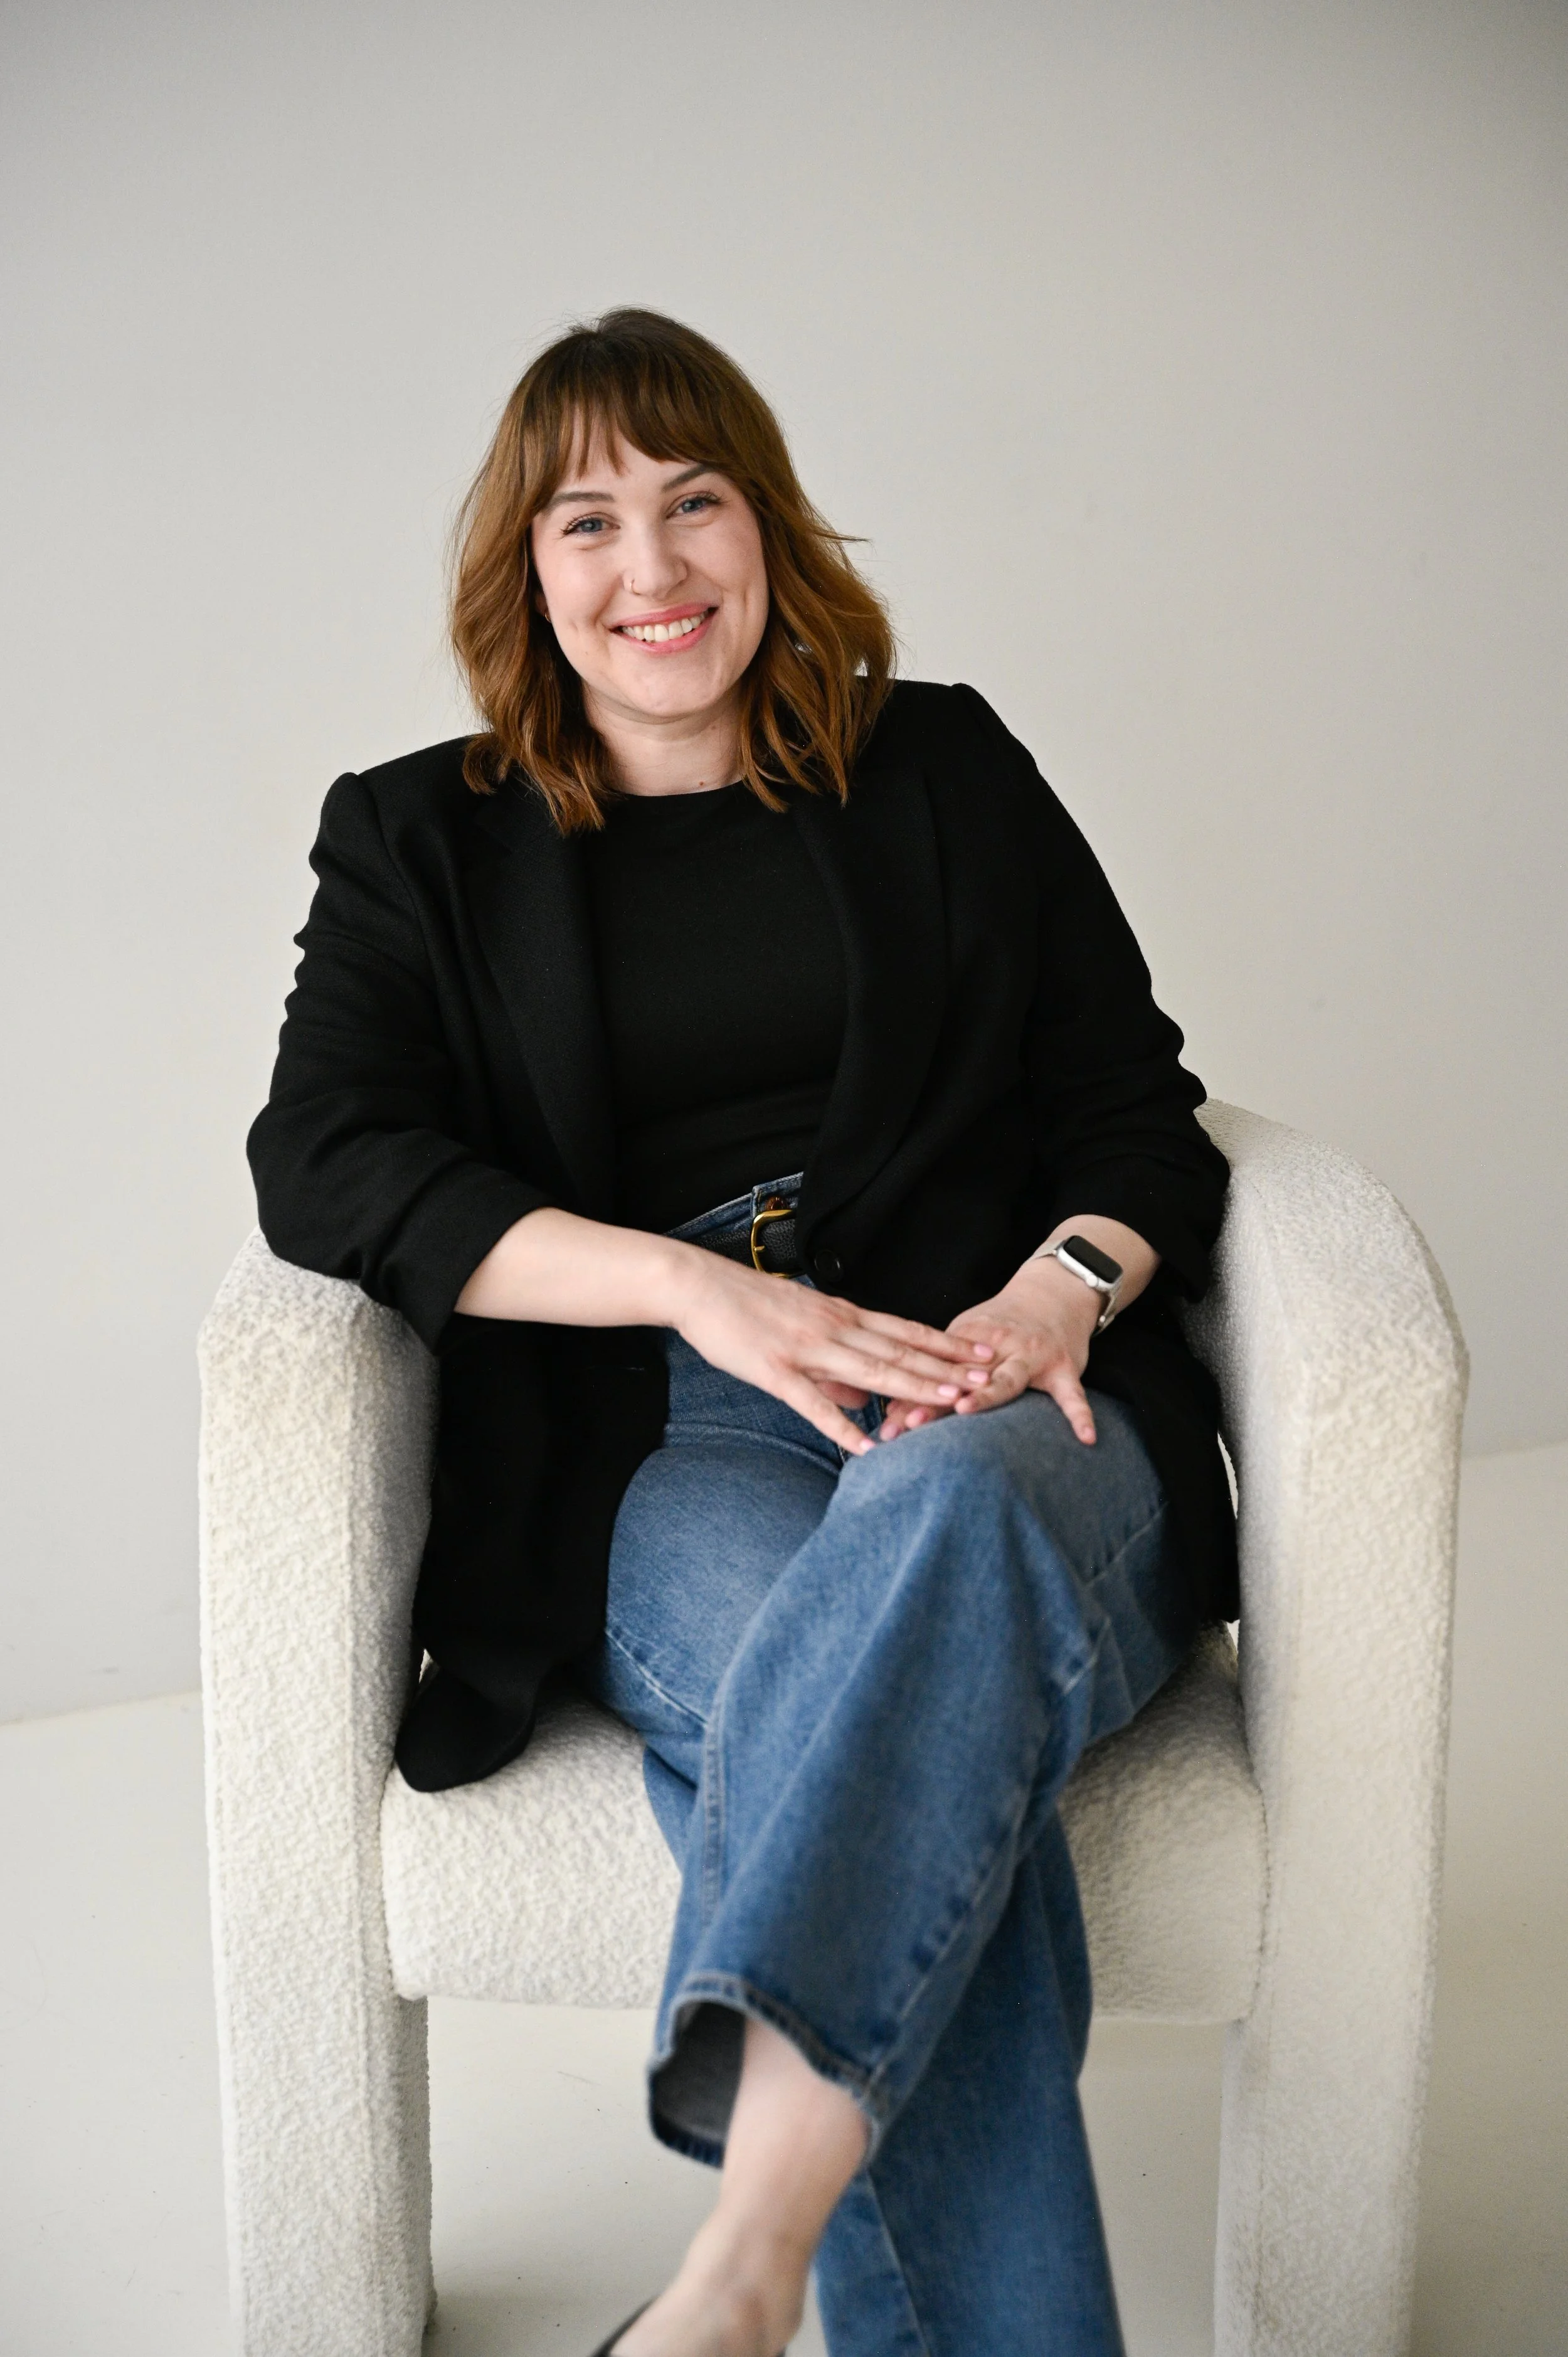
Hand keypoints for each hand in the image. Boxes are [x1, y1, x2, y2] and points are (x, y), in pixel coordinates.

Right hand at [671, 1250, 994, 1455]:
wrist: (699, 1287)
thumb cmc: (749, 1308)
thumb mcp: (803, 1327)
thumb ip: (838, 1366)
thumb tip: (867, 1403)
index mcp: (842, 1316)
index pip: (905, 1331)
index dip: (946, 1344)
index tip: (982, 1352)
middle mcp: (834, 1329)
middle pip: (901, 1350)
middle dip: (948, 1366)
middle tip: (991, 1376)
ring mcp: (807, 1349)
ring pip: (872, 1371)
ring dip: (915, 1387)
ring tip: (953, 1402)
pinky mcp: (777, 1371)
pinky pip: (814, 1405)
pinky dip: (843, 1426)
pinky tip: (867, 1447)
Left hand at [876, 1255, 1101, 1444]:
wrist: (1052, 1293)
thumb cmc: (1001, 1326)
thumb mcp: (964, 1343)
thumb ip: (934, 1382)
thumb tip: (892, 1419)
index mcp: (965, 1342)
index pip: (935, 1374)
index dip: (910, 1397)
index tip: (888, 1424)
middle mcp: (996, 1347)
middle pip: (961, 1379)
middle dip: (936, 1401)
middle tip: (910, 1423)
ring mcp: (1031, 1356)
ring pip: (1007, 1379)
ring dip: (985, 1395)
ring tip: (965, 1410)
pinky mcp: (1063, 1367)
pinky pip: (1072, 1395)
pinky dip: (1080, 1415)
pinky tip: (1086, 1439)